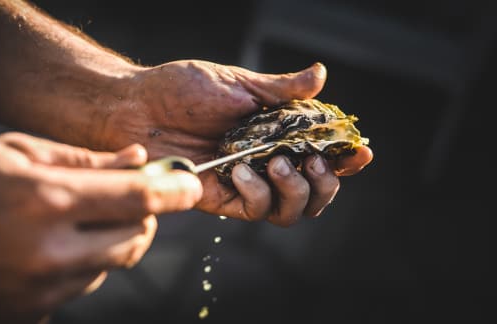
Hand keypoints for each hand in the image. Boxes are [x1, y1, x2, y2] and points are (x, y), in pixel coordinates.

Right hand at [0, 132, 201, 321]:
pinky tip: (51, 248)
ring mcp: (44, 292)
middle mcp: (52, 253)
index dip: (175, 190)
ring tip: (75, 220)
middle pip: (136, 238)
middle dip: (143, 216)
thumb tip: (136, 158)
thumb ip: (81, 158)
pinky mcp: (34, 314)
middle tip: (128, 198)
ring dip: (111, 240)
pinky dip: (82, 265)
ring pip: (111, 265)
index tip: (192, 185)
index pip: (138, 197)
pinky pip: (82, 287)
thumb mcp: (11, 154)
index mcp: (48, 202)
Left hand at [99, 60, 372, 224]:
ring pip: (290, 210)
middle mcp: (266, 161)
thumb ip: (281, 89)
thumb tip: (321, 74)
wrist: (138, 106)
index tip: (361, 152)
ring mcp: (246, 182)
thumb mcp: (238, 82)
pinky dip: (258, 194)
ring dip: (295, 192)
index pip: (321, 152)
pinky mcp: (222, 198)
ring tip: (277, 165)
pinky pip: (254, 211)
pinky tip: (243, 171)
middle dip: (325, 183)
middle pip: (314, 192)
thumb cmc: (184, 89)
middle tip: (313, 163)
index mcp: (276, 133)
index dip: (346, 158)